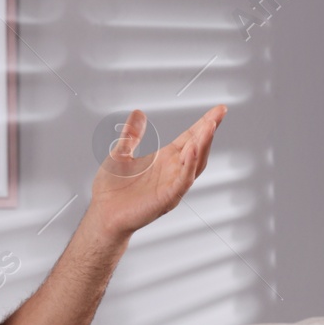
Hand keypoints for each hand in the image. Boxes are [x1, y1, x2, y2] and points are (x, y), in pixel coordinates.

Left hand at [87, 104, 226, 237]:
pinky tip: (192, 149)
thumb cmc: (112, 190)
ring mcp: (172, 185)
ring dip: (204, 145)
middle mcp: (173, 171)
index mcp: (165, 159)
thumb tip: (138, 113)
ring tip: (210, 126)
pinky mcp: (167, 198)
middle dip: (209, 130)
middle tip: (220, 113)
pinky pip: (183, 181)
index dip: (204, 123)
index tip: (218, 110)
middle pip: (198, 148)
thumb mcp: (121, 153)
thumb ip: (131, 134)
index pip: (191, 137)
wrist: (103, 214)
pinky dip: (189, 165)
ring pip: (195, 164)